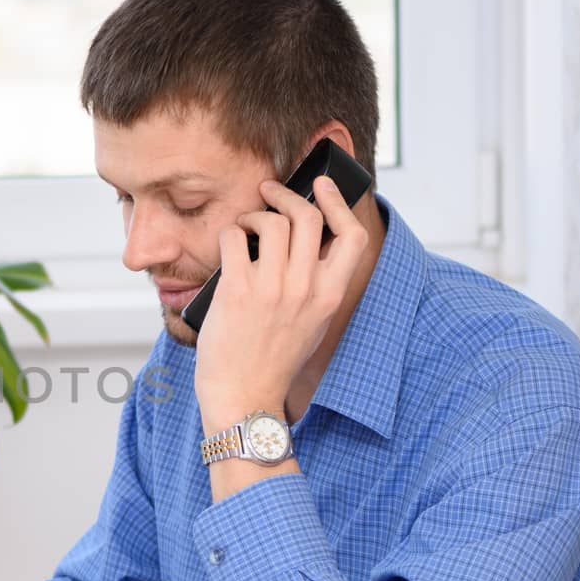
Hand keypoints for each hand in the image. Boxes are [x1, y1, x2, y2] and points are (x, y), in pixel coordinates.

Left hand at [194, 174, 368, 429]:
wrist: (244, 395)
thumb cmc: (274, 359)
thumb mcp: (312, 322)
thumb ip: (316, 284)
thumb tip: (305, 240)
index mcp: (330, 296)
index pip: (350, 236)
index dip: (337, 202)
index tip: (320, 185)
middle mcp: (306, 289)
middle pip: (307, 217)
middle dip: (286, 195)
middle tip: (269, 192)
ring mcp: (272, 288)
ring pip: (272, 222)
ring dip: (255, 215)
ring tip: (246, 226)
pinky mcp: (237, 290)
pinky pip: (235, 238)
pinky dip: (230, 232)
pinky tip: (229, 243)